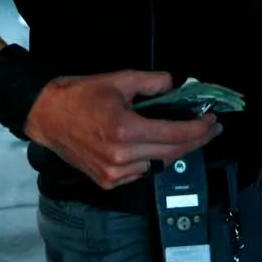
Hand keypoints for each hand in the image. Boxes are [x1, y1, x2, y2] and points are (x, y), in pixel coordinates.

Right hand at [24, 69, 222, 189]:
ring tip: (184, 134)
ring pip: (157, 165)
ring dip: (173, 150)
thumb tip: (174, 85)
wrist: (47, 115)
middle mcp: (122, 157)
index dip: (199, 129)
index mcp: (126, 130)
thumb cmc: (81, 94)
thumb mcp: (119, 80)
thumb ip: (151, 82)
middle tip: (210, 128)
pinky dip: (150, 160)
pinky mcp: (107, 181)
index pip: (174, 134)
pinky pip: (140, 173)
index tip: (213, 121)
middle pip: (171, 153)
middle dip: (195, 141)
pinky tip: (152, 146)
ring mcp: (114, 173)